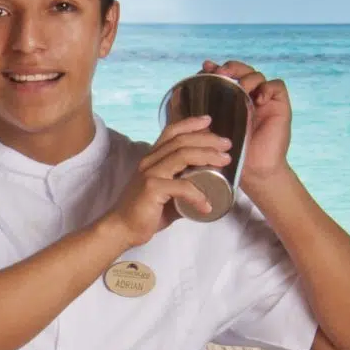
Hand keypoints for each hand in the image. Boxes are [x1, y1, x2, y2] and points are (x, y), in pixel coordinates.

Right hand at [99, 114, 232, 248]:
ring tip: (225, 161)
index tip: (209, 121)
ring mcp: (150, 173)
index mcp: (152, 158)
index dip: (190, 123)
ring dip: (207, 155)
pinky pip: (182, 186)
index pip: (171, 132)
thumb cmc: (144, 212)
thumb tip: (207, 189)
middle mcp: (150, 161)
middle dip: (207, 139)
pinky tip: (207, 205)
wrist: (122, 228)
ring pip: (183, 155)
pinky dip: (198, 195)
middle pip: (181, 140)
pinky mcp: (152, 188)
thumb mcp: (166, 194)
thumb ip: (183, 188)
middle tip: (227, 145)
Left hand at [200, 59, 291, 187]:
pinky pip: (277, 86)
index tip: (204, 68)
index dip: (216, 68)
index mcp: (230, 101)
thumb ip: (193, 117)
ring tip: (240, 88)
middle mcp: (247, 98)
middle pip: (241, 70)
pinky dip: (267, 87)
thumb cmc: (228, 158)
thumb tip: (172, 98)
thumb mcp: (206, 134)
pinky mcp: (280, 106)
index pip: (225, 76)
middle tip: (220, 74)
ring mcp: (264, 101)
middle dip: (230, 68)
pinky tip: (258, 99)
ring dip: (247, 76)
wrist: (253, 174)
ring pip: (257, 75)